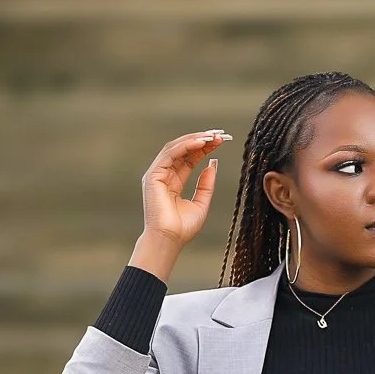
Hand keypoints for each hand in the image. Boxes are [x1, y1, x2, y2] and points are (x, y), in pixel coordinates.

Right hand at [132, 130, 232, 279]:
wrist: (169, 240)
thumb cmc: (183, 228)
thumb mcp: (202, 203)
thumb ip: (206, 184)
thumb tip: (212, 163)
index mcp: (174, 182)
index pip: (190, 158)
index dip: (205, 148)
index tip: (221, 140)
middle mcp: (164, 175)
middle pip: (183, 150)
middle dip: (201, 139)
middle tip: (219, 134)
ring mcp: (157, 174)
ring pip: (176, 148)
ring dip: (194, 139)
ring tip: (212, 136)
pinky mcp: (153, 175)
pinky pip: (170, 154)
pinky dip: (185, 146)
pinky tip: (201, 142)